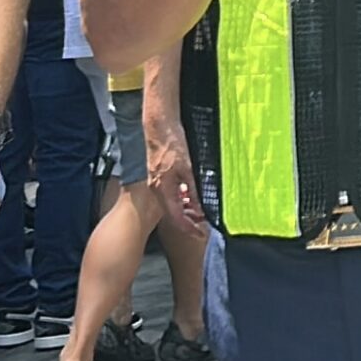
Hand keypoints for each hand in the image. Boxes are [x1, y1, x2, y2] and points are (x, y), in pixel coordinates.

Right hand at [145, 113, 206, 234]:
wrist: (159, 127)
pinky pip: (169, 195)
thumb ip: (192, 189)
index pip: (176, 217)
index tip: (200, 234)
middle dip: (188, 222)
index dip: (189, 228)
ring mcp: (157, 184)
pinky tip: (191, 199)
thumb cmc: (171, 144)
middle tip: (203, 226)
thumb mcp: (187, 168)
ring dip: (185, 211)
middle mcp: (157, 190)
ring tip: (200, 214)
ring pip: (171, 205)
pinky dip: (180, 200)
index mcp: (162, 190)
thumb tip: (200, 207)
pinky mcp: (159, 177)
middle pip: (173, 214)